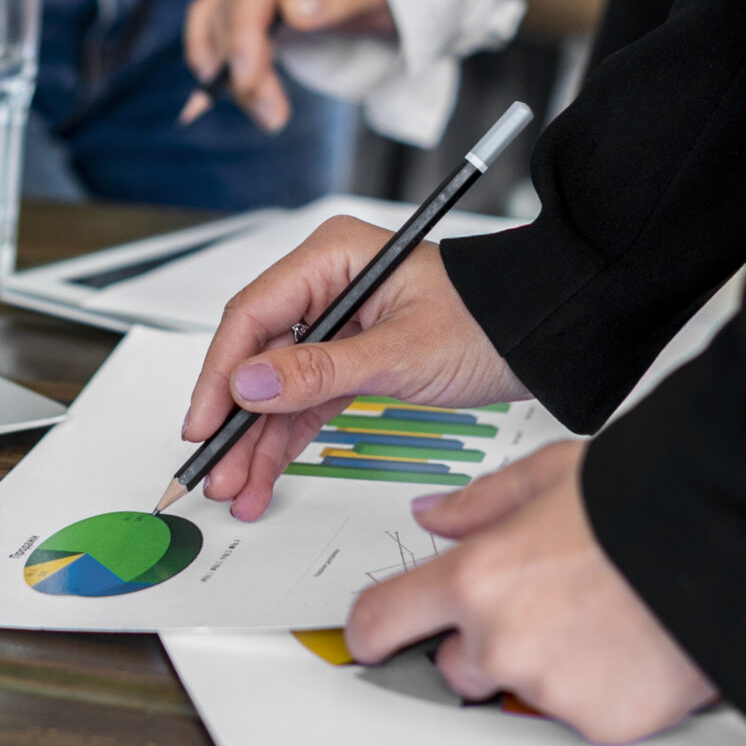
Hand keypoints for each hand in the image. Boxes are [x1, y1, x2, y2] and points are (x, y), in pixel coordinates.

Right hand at [181, 0, 394, 128]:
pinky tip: (231, 86)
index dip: (244, 32)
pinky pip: (223, 18)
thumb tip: (292, 8)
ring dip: (226, 65)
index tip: (248, 81)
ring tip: (263, 112)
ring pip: (220, 14)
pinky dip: (219, 52)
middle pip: (235, 4)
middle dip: (243, 64)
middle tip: (273, 117)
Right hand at [183, 215, 521, 520]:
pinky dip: (285, 440)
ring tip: (236, 488)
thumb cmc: (488, 322)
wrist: (541, 340)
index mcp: (332, 257)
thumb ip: (320, 372)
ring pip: (276, 388)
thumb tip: (249, 386)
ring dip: (255, 440)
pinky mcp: (350, 359)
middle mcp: (326, 285)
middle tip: (213, 470)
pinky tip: (264, 476)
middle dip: (234, 419)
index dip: (221, 373)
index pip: (253, 314)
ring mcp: (336, 324)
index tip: (204, 423)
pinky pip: (304, 402)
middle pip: (257, 355)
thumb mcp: (400, 352)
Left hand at [347, 442, 717, 744]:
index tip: (376, 633)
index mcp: (477, 577)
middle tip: (540, 603)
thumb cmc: (648, 503)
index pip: (383, 620)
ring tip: (598, 614)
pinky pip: (577, 715)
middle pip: (454, 665)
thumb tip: (435, 515)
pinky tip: (627, 644)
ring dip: (543, 665)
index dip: (374, 628)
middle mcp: (502, 640)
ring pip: (519, 690)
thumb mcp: (550, 474)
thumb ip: (480, 503)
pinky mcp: (599, 723)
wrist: (733, 541)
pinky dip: (597, 691)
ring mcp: (549, 688)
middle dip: (482, 641)